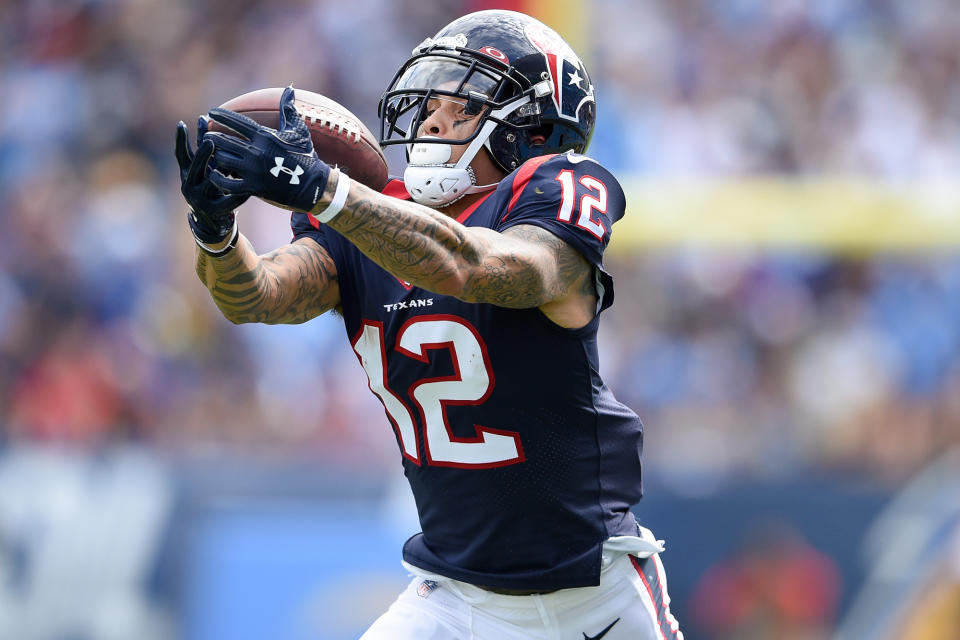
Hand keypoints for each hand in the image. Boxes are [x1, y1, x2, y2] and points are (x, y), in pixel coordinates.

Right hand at [175, 116, 248, 243]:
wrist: (211, 220)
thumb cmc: (209, 186)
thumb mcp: (205, 167)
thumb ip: (205, 147)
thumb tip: (205, 117)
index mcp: (186, 173)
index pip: (181, 154)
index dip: (180, 139)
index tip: (182, 123)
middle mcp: (188, 185)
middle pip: (194, 168)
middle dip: (202, 155)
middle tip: (211, 142)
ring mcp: (199, 199)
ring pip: (211, 183)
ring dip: (220, 174)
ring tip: (230, 166)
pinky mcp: (213, 210)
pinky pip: (228, 200)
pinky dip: (239, 194)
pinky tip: (249, 190)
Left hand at [205, 87, 330, 212]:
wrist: (313, 185)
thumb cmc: (305, 156)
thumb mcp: (298, 131)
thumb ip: (288, 110)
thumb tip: (289, 89)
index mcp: (264, 136)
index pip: (236, 121)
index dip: (221, 115)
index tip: (211, 112)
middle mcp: (255, 151)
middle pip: (222, 140)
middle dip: (212, 138)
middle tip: (208, 137)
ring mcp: (253, 170)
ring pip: (221, 160)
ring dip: (215, 157)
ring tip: (212, 155)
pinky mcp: (253, 187)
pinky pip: (227, 183)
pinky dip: (218, 179)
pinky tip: (215, 174)